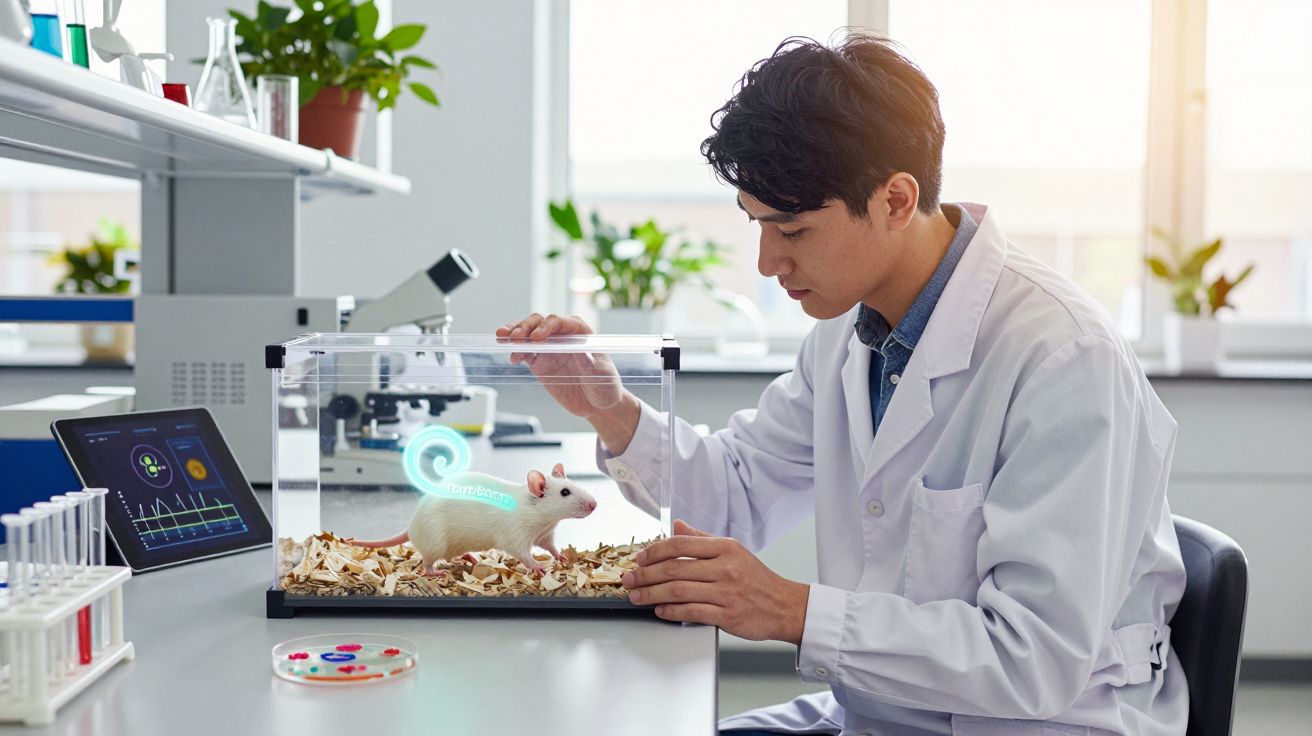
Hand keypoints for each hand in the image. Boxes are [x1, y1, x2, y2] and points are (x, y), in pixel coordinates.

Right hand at [496, 313, 639, 452]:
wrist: (598, 405)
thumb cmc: (606, 386)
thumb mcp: (602, 375)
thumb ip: (590, 363)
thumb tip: (579, 349)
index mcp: (580, 333)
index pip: (561, 322)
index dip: (547, 326)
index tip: (537, 337)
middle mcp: (563, 336)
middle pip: (540, 322)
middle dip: (526, 326)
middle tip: (515, 337)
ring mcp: (550, 348)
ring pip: (529, 334)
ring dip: (515, 333)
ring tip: (503, 338)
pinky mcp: (540, 363)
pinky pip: (525, 352)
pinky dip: (516, 351)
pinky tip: (512, 357)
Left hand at [622, 520, 809, 643]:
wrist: (784, 605)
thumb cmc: (756, 579)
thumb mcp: (733, 551)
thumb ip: (703, 539)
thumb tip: (678, 525)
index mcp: (725, 548)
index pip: (681, 545)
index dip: (654, 551)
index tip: (639, 558)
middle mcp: (725, 568)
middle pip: (674, 569)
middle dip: (645, 575)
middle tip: (629, 579)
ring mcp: (726, 592)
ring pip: (678, 591)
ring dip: (651, 594)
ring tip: (636, 596)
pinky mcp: (727, 615)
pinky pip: (691, 611)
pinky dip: (671, 611)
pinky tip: (659, 610)